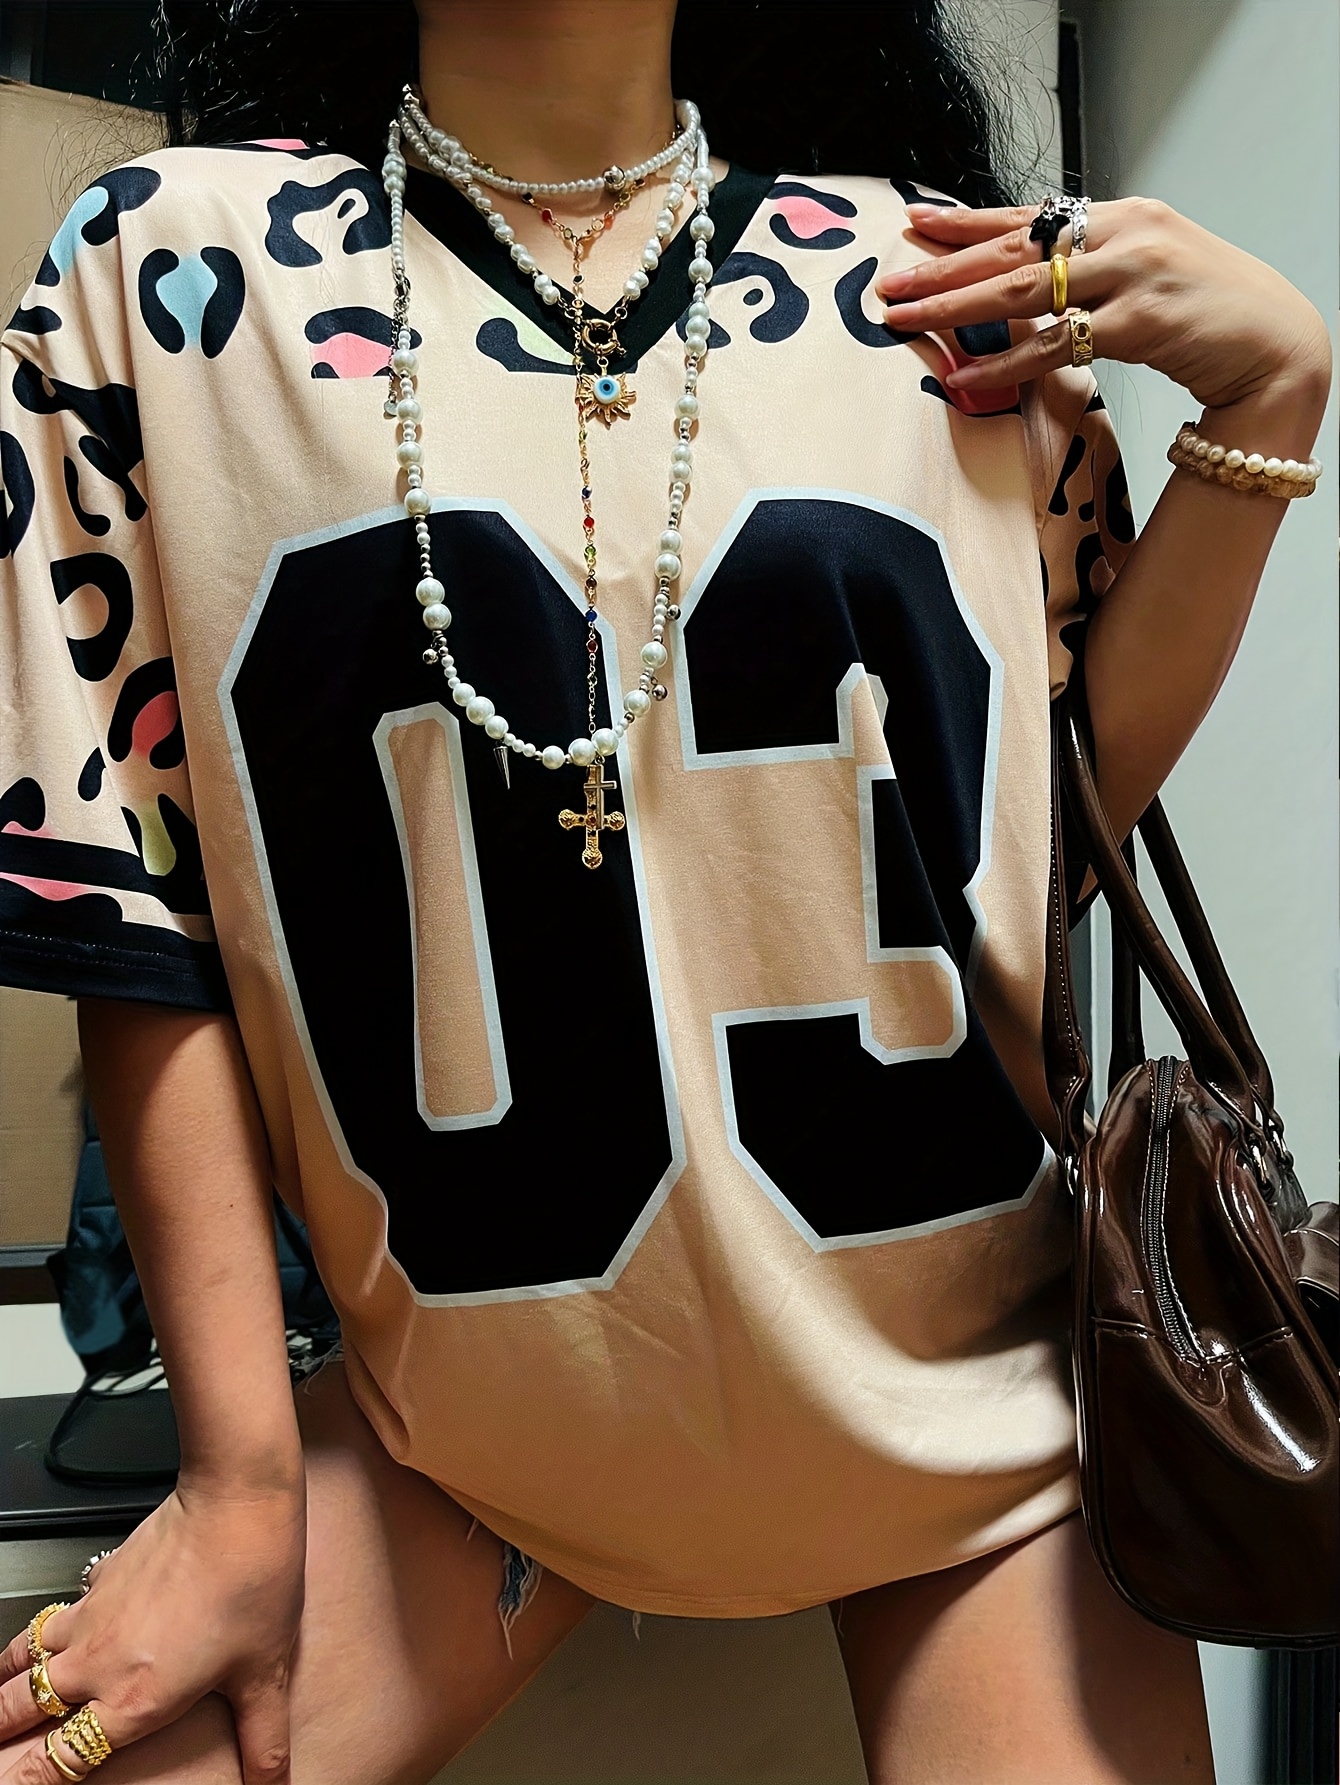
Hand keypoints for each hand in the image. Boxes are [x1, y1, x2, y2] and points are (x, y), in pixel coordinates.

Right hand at [0, 1479, 304, 1781]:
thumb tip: (274, 1782)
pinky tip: (58, 1628)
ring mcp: (94, 1615)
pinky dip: (45, 1629)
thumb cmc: (251, 1582)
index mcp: (134, 1700)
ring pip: (25, 1657)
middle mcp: (99, 1663)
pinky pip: (59, 1611)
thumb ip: (264, 1740)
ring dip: (7, 1679)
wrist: (236, 1504)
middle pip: (20, 1708)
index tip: (14, 1782)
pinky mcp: (102, 1577)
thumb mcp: (265, 1674)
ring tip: (0, 1691)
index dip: (26, 1779)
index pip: (57, 1760)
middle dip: (0, 1729)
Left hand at [878, 199, 1330, 412]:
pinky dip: (1004, 363)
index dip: (967, 223)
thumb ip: (1092, 270)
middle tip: (890, 282)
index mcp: (1122, 216)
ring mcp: (1133, 275)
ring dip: (956, 308)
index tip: (914, 225)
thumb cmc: (1207, 316)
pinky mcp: (1140, 321)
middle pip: (1014, 249)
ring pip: (1023, 289)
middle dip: (944, 267)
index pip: (1029, 216)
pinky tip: (964, 375)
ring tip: (905, 320)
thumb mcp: (1146, 272)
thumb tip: (1027, 284)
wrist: (1275, 345)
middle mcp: (1124, 234)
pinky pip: (1055, 345)